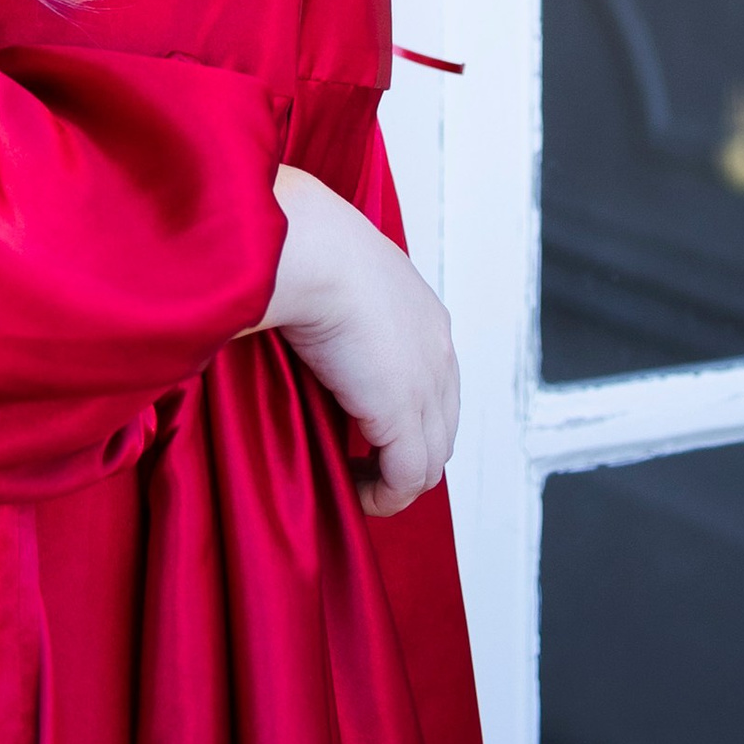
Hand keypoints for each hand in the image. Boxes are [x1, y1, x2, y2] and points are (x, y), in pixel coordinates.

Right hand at [257, 165, 459, 516]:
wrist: (307, 250)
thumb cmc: (302, 248)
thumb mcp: (335, 273)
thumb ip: (337, 302)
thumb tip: (304, 316)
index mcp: (424, 313)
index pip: (435, 382)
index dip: (405, 412)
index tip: (365, 427)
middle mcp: (438, 350)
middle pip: (441, 425)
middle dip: (406, 452)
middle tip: (361, 464)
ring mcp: (427, 384)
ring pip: (430, 457)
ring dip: (393, 479)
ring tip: (353, 482)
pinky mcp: (403, 413)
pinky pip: (408, 478)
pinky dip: (384, 496)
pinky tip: (353, 492)